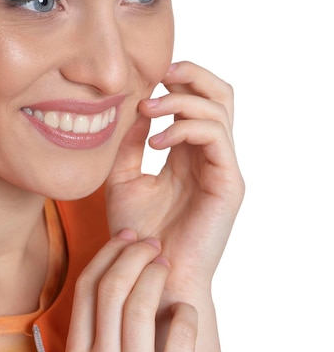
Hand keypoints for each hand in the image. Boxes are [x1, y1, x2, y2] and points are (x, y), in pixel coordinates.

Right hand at [65, 231, 197, 351]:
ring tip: (166, 265)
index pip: (86, 289)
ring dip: (156, 274)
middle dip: (134, 254)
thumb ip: (99, 333)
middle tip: (152, 243)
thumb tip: (118, 272)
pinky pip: (179, 332)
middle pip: (111, 289)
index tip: (126, 236)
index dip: (108, 254)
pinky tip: (184, 309)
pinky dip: (184, 310)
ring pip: (141, 305)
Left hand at [106, 61, 244, 302]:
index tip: (146, 78)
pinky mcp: (229, 183)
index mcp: (188, 153)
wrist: (148, 276)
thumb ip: (130, 144)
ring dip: (180, 101)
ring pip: (219, 109)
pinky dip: (185, 128)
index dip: (179, 79)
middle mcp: (209, 156)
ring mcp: (222, 168)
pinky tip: (156, 143)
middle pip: (221, 94)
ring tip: (148, 110)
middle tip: (160, 75)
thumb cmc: (135, 235)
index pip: (198, 100)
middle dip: (192, 75)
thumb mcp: (122, 179)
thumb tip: (138, 108)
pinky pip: (216, 136)